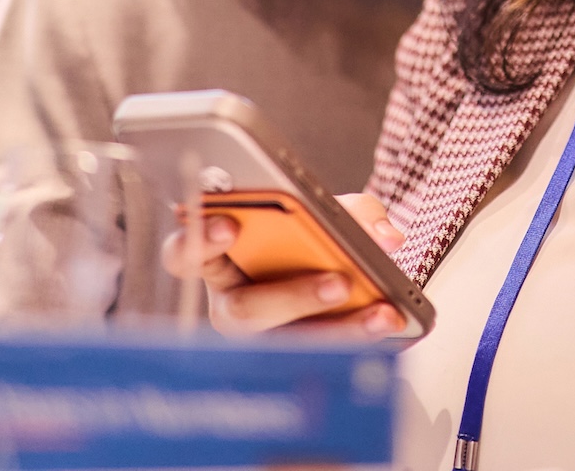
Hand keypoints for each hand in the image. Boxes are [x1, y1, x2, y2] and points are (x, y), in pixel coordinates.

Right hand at [161, 191, 407, 338]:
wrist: (336, 270)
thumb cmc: (313, 237)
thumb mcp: (333, 212)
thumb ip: (358, 214)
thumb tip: (385, 237)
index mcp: (221, 260)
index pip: (187, 253)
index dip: (200, 239)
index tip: (229, 225)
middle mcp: (230, 304)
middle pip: (243, 310)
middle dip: (292, 296)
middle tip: (339, 282)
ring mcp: (258, 341)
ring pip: (286, 344)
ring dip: (338, 328)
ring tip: (380, 312)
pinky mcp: (288, 362)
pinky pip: (320, 357)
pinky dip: (359, 337)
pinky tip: (387, 322)